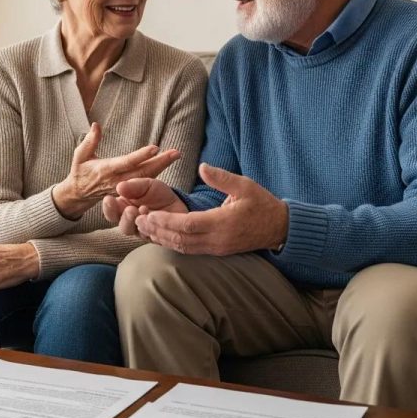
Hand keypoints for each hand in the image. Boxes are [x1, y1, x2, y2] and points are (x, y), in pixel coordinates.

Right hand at [53, 122, 180, 218]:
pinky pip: (145, 182)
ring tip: (175, 155)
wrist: (79, 194)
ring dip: (162, 166)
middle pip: (143, 172)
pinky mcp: (128, 191)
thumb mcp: (80, 156)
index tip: (155, 148)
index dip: (141, 156)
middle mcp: (118, 181)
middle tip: (176, 152)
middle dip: (161, 162)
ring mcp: (124, 188)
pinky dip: (157, 173)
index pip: (127, 162)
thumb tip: (96, 125)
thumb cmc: (80, 171)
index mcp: (106, 170)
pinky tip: (167, 163)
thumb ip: (90, 141)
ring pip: (147, 178)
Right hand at [103, 177, 186, 236]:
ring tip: (143, 210)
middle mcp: (130, 222)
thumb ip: (133, 186)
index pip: (111, 211)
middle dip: (123, 217)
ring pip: (133, 231)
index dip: (108, 207)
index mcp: (123, 208)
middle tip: (130, 209)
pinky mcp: (154, 237)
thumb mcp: (147, 185)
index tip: (109, 199)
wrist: (179, 202)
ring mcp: (142, 231)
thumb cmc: (158, 193)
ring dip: (135, 222)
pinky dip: (150, 226)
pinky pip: (149, 235)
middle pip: (120, 225)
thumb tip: (118, 187)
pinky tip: (154, 215)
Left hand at [134, 163, 287, 255]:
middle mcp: (216, 240)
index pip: (187, 224)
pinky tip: (161, 236)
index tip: (149, 214)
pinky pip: (190, 250)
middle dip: (157, 230)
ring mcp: (216, 248)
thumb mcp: (245, 185)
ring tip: (144, 228)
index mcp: (222, 223)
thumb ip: (221, 177)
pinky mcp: (216, 251)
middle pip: (180, 239)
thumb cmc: (262, 204)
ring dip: (162, 238)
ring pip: (182, 247)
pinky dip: (173, 243)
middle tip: (137, 221)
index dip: (166, 221)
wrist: (280, 228)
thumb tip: (202, 166)